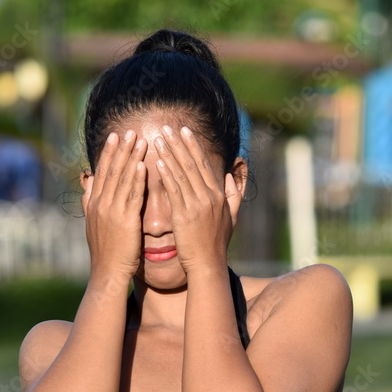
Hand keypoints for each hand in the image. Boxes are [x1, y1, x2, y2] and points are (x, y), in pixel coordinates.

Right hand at [79, 130, 146, 279]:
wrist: (107, 274)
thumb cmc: (106, 253)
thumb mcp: (93, 224)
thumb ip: (90, 202)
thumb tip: (87, 184)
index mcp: (94, 205)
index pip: (102, 173)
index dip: (109, 153)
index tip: (115, 137)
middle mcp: (101, 205)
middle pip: (111, 171)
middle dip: (120, 150)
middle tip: (129, 131)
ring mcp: (112, 212)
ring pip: (122, 179)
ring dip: (131, 158)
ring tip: (140, 140)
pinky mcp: (125, 221)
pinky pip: (132, 196)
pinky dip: (137, 179)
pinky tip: (144, 165)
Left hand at [153, 124, 241, 272]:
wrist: (208, 265)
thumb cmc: (216, 244)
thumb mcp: (231, 218)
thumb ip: (233, 195)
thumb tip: (230, 175)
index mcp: (219, 195)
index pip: (204, 165)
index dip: (193, 146)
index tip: (184, 131)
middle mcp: (209, 197)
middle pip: (192, 164)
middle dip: (179, 144)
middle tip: (167, 127)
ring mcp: (197, 205)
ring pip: (182, 173)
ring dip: (169, 154)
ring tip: (158, 139)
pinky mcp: (184, 216)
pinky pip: (174, 190)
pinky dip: (167, 174)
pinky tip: (158, 162)